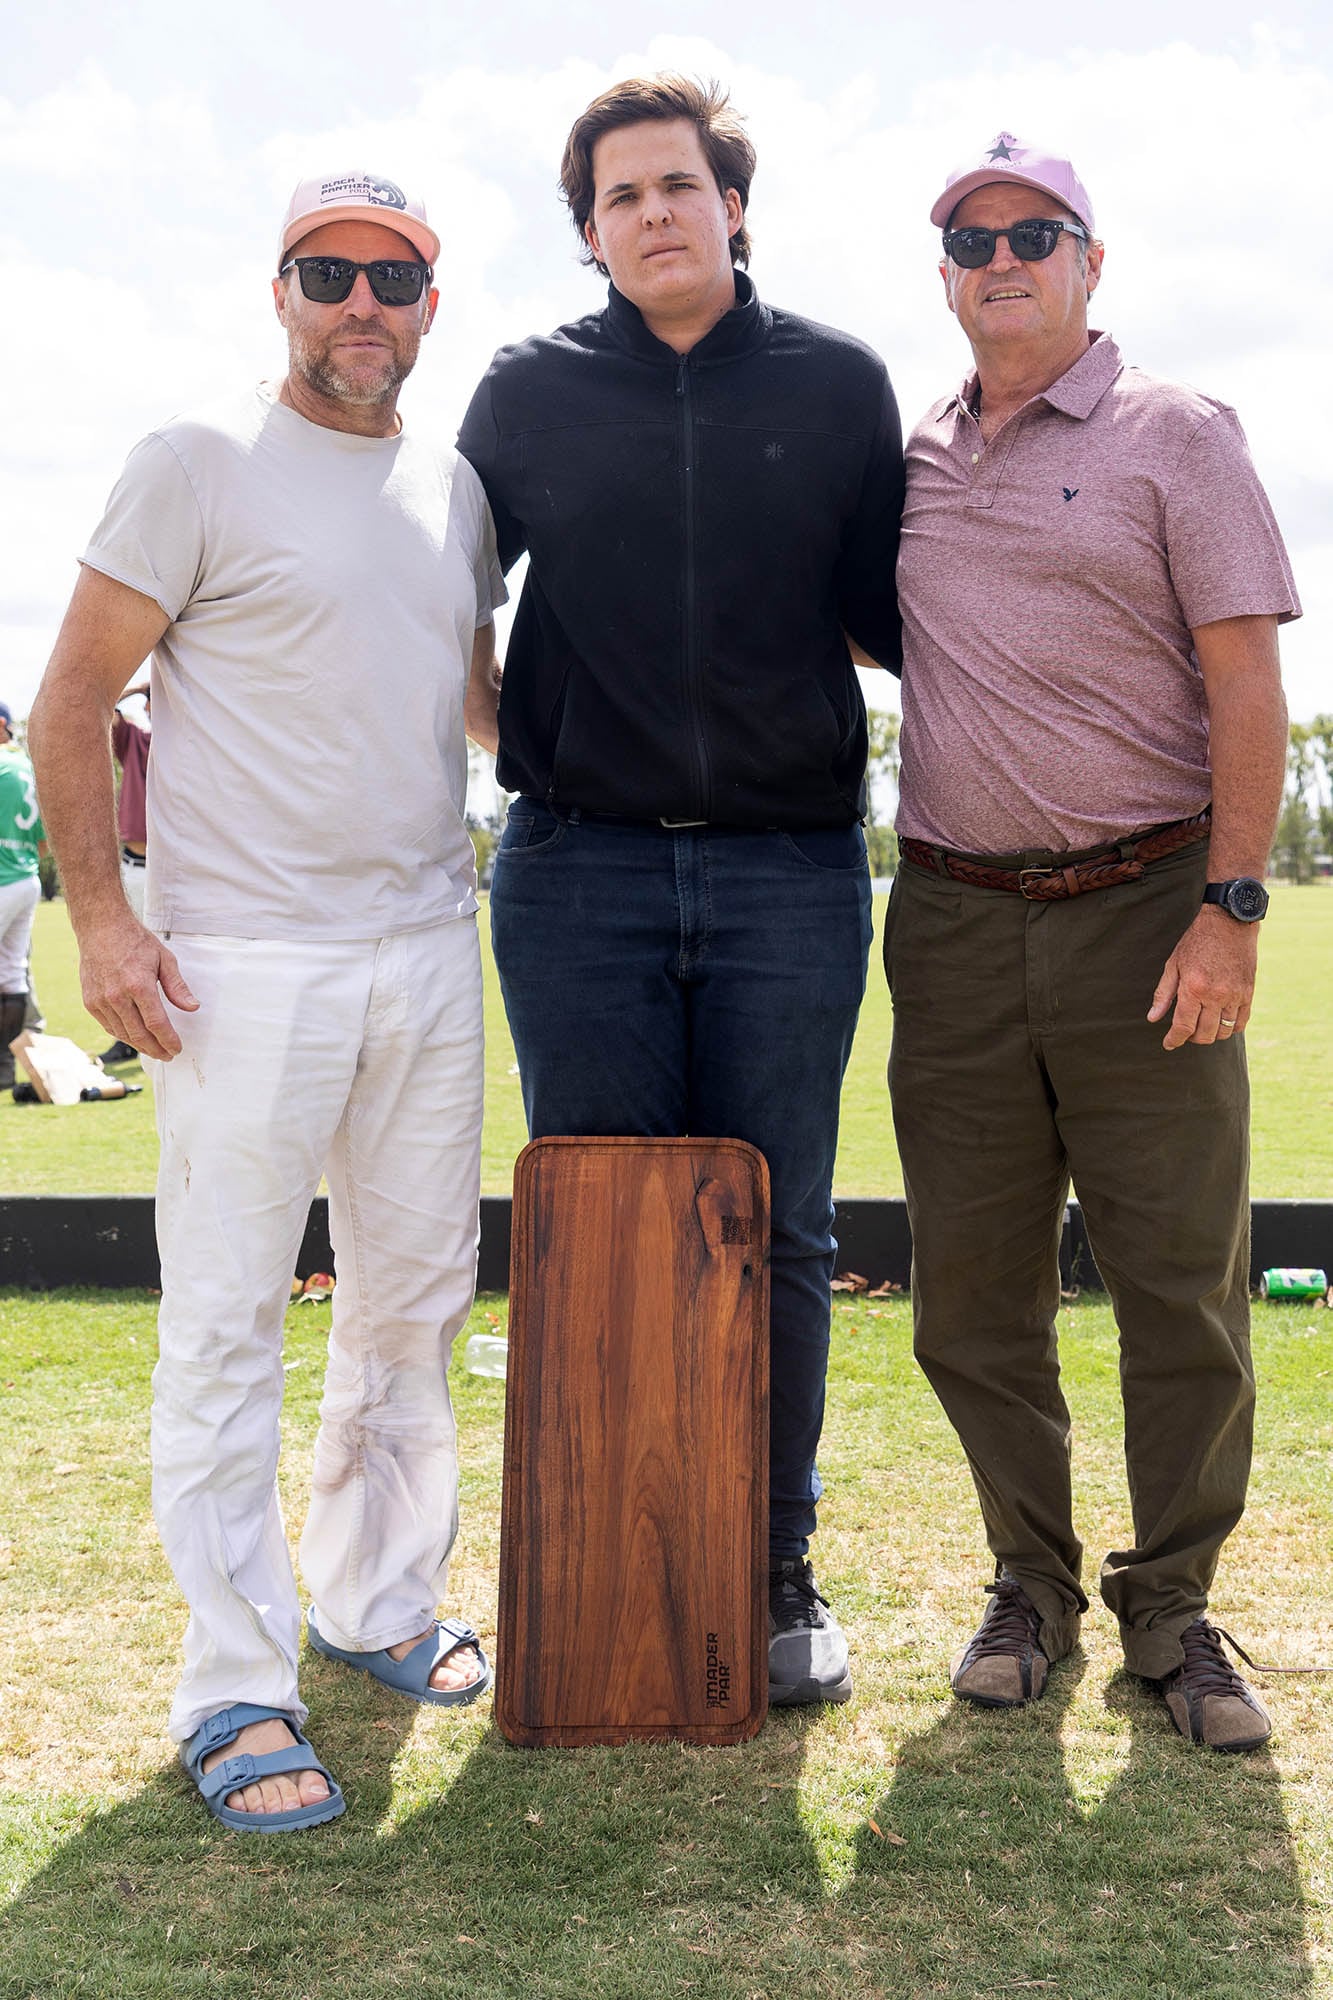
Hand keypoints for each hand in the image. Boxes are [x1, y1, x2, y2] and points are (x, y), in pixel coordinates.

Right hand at [77, 913, 198, 1060]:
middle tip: (168, 1055)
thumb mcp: (164, 959)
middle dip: (156, 1049)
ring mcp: (100, 1000)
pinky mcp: (90, 1002)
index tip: (177, 1048)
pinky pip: (109, 1026)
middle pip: (139, 1034)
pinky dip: (123, 1035)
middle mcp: (117, 996)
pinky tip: (135, 1037)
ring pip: (123, 1034)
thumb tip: (192, 1007)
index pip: (156, 1024)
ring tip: (154, 1049)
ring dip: (140, 1045)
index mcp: (138, 985)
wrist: (100, 928)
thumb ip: (177, 986)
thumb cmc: (134, 941)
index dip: (168, 1040)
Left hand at [1147, 909, 1256, 1050]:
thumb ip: (1164, 994)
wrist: (1229, 923)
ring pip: (1223, 1032)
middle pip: (1204, 1034)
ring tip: (1201, 1027)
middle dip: (1191, 1038)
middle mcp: (1216, 995)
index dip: (1174, 1040)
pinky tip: (1220, 1023)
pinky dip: (1230, 1028)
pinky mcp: (1248, 993)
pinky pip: (1241, 1022)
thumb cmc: (1196, 942)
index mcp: (1194, 988)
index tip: (1169, 1044)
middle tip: (1185, 1032)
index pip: (1183, 1026)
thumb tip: (1153, 1019)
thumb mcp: (1173, 964)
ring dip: (1210, 1035)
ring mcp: (1235, 995)